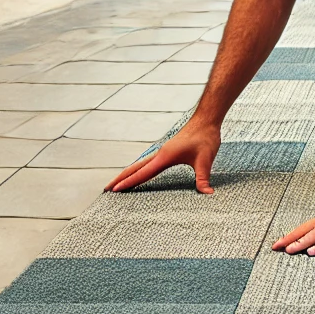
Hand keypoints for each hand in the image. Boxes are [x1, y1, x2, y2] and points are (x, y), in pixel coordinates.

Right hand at [106, 117, 220, 193]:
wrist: (206, 120)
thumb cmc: (205, 137)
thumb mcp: (205, 159)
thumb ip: (203, 177)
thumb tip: (208, 193)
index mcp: (164, 157)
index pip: (143, 173)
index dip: (128, 182)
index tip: (115, 190)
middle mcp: (159, 154)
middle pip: (134, 168)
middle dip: (120, 179)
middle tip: (106, 189)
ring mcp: (161, 152)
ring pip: (139, 165)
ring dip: (127, 174)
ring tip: (117, 184)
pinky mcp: (166, 152)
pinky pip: (147, 163)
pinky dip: (138, 170)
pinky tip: (139, 174)